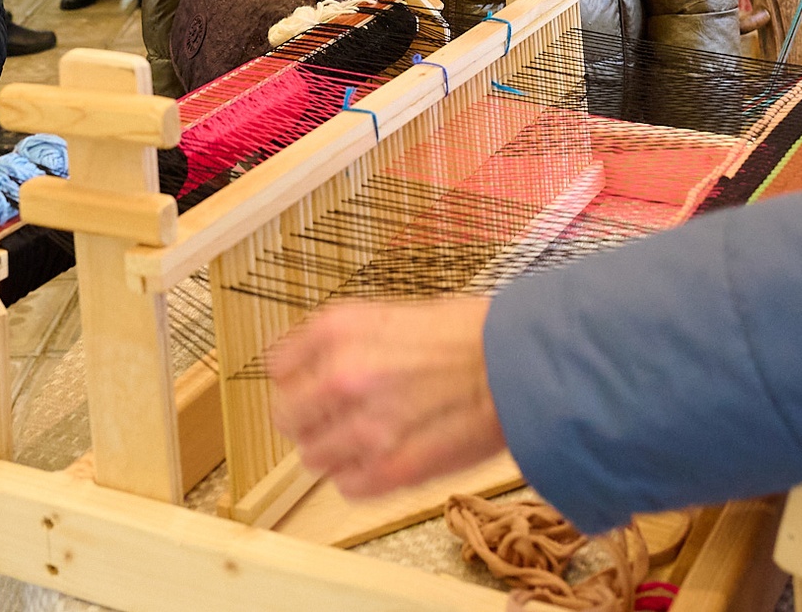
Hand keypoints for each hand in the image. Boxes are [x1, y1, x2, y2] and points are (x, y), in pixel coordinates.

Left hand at [268, 297, 504, 497]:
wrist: (523, 367)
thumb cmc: (475, 335)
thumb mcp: (397, 314)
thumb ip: (351, 342)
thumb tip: (319, 365)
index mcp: (338, 329)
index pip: (278, 365)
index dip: (295, 378)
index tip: (305, 385)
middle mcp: (340, 377)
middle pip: (287, 416)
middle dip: (307, 419)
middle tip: (332, 420)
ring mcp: (362, 427)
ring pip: (313, 457)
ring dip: (333, 452)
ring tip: (365, 442)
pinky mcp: (389, 470)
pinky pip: (347, 487)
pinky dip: (360, 479)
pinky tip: (384, 461)